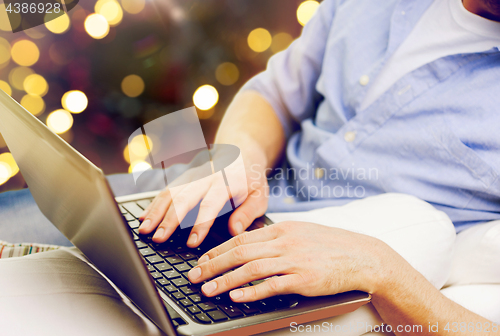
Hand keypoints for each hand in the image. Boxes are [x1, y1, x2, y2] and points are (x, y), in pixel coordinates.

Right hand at [138, 146, 269, 246]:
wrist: (242, 152)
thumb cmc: (251, 178)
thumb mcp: (260, 195)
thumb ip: (248, 212)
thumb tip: (234, 231)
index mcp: (226, 183)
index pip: (210, 204)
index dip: (200, 224)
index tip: (192, 242)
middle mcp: (206, 178)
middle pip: (183, 198)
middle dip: (169, 219)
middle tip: (158, 238)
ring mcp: (192, 176)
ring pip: (170, 193)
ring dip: (155, 212)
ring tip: (144, 230)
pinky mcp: (184, 178)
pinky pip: (166, 190)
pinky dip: (153, 204)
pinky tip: (143, 217)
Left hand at [187, 221, 401, 301]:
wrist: (361, 256)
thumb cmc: (330, 246)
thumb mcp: (301, 233)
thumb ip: (276, 239)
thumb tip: (251, 247)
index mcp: (281, 230)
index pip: (241, 238)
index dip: (217, 249)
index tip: (202, 259)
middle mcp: (284, 242)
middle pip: (239, 252)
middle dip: (212, 264)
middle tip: (194, 275)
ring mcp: (293, 260)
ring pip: (250, 268)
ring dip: (225, 280)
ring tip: (208, 289)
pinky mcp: (304, 278)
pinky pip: (272, 285)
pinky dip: (251, 291)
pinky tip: (236, 296)